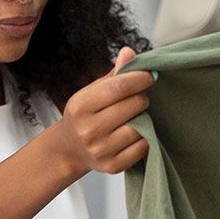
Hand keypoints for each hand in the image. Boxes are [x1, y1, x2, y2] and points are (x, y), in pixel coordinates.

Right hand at [51, 47, 153, 175]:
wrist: (70, 149)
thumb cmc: (85, 115)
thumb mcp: (92, 92)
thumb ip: (113, 74)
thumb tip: (129, 52)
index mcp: (81, 106)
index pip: (119, 87)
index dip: (139, 78)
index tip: (149, 75)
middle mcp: (89, 130)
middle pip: (134, 106)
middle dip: (141, 97)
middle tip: (137, 98)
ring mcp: (101, 150)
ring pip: (140, 127)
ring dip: (143, 118)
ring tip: (133, 116)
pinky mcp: (112, 166)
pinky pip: (142, 147)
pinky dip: (143, 138)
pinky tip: (133, 133)